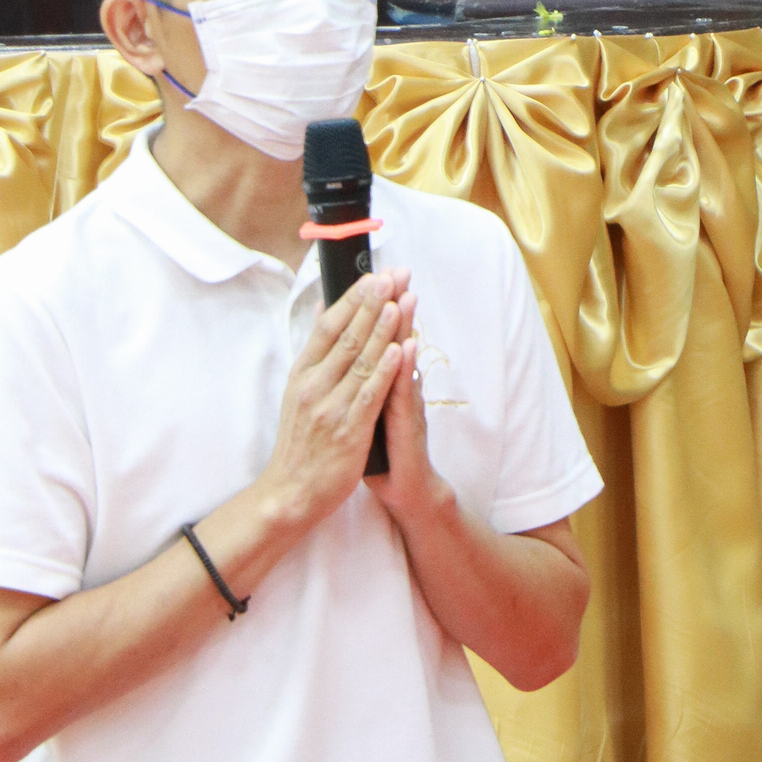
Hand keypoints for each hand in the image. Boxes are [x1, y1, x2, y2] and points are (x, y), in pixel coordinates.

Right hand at [258, 270, 409, 531]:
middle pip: (347, 336)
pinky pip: (370, 394)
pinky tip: (401, 350)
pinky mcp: (348, 430)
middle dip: (372, 303)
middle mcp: (314, 386)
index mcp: (302, 374)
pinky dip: (385, 370)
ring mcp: (331, 407)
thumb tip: (321, 309)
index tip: (372, 276)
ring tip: (399, 300)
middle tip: (392, 275)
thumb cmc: (300, 443)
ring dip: (383, 328)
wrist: (290, 493)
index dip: (351, 299)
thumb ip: (314, 352)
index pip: (327, 327)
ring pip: (361, 360)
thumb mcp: (297, 392)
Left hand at [367, 283, 443, 522]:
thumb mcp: (368, 408)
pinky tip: (405, 350)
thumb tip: (353, 348)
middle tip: (398, 272)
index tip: (375, 274)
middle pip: (394, 339)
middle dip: (393, 305)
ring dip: (404, 329)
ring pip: (402, 362)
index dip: (377, 307)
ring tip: (405, 298)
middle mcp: (397, 387)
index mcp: (382, 381)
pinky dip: (403, 372)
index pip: (379, 337)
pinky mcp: (408, 427)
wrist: (405, 488)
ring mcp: (405, 405)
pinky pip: (405, 396)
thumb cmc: (384, 448)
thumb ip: (365, 378)